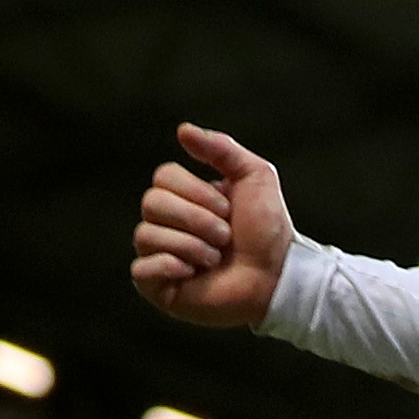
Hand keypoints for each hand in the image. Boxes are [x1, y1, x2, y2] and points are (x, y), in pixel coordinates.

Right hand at [129, 124, 293, 328]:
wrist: (278, 276)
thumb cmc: (267, 229)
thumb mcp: (254, 176)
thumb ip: (221, 149)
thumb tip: (182, 130)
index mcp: (182, 197)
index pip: (163, 177)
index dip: (196, 191)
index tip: (227, 208)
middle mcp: (166, 224)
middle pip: (151, 203)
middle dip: (196, 219)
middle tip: (225, 236)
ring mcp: (160, 255)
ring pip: (145, 235)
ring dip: (190, 245)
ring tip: (215, 258)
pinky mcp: (158, 288)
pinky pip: (140, 269)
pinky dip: (168, 267)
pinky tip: (192, 274)